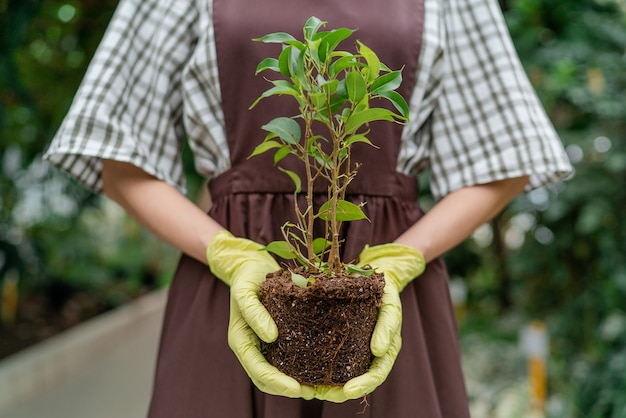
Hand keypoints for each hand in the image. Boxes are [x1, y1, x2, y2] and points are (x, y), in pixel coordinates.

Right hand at [206, 230, 313, 398]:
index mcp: (241, 340)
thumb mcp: (246, 291)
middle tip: (313, 393)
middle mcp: (253, 346)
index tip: (296, 389)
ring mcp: (263, 344)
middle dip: (287, 389)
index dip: (277, 383)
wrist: (250, 267)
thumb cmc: (247, 278)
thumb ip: (254, 313)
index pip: (258, 370)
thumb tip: (271, 337)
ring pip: (276, 372)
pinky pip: (286, 358)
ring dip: (294, 383)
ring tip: (318, 387)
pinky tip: (317, 367)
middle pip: (267, 379)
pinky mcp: (276, 337)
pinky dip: (299, 367)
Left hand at [311, 243, 424, 401]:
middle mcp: (371, 353)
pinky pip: (334, 358)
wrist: (378, 278)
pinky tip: (307, 371)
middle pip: (358, 380)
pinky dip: (322, 367)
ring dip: (330, 386)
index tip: (347, 391)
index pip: (377, 373)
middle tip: (323, 395)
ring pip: (344, 374)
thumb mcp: (391, 305)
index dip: (363, 385)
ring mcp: (357, 348)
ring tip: (312, 390)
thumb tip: (379, 351)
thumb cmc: (386, 292)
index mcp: (386, 349)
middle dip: (341, 392)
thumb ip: (387, 326)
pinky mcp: (344, 340)